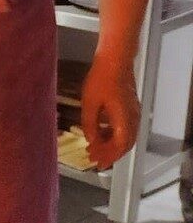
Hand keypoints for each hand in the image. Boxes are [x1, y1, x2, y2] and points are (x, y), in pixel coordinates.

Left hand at [80, 53, 139, 169]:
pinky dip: (114, 134)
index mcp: (124, 120)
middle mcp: (133, 119)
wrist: (115, 60)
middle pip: (125, 144)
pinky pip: (125, 127)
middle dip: (110, 153)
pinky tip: (100, 133)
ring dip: (111, 144)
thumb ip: (90, 124)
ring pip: (126, 136)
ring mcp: (134, 113)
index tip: (95, 162)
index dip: (108, 156)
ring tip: (95, 147)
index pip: (119, 146)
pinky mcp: (130, 107)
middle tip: (94, 159)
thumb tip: (91, 140)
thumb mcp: (89, 103)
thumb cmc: (101, 79)